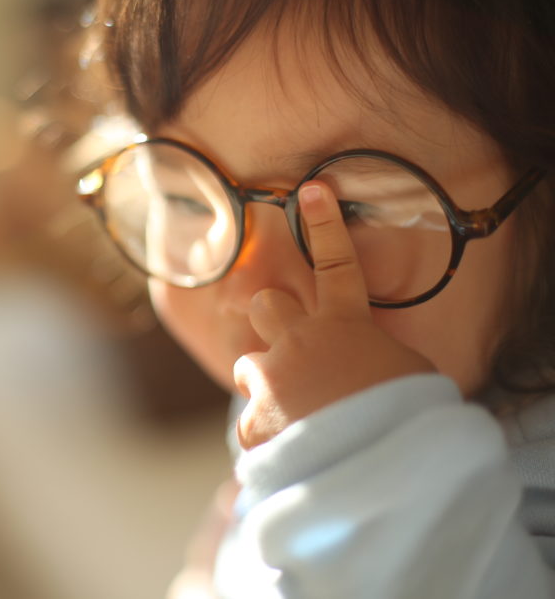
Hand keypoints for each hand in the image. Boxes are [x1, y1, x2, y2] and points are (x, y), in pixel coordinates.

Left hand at [233, 182, 433, 449]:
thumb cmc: (404, 418)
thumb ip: (379, 356)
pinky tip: (291, 451)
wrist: (377, 465)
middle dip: (272, 318)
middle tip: (291, 344)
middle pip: (265, 303)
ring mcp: (271, 378)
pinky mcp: (254, 420)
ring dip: (266, 382)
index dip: (326, 225)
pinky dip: (267, 436)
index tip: (313, 190)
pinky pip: (250, 422)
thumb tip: (368, 363)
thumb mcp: (409, 374)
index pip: (337, 262)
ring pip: (247, 363)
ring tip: (298, 413)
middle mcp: (299, 341)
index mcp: (345, 324)